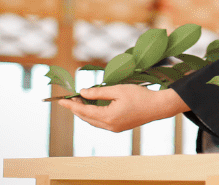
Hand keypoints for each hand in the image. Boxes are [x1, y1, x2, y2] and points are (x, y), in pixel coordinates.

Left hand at [58, 85, 188, 131]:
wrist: (157, 107)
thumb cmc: (139, 96)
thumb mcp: (117, 90)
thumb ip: (98, 93)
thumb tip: (82, 93)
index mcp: (108, 117)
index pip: (84, 111)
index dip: (71, 105)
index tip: (61, 101)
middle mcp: (109, 126)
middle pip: (87, 118)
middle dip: (76, 109)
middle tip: (69, 99)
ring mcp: (114, 128)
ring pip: (93, 121)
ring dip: (85, 112)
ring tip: (78, 101)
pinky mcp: (119, 127)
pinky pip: (101, 122)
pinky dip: (93, 115)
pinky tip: (92, 107)